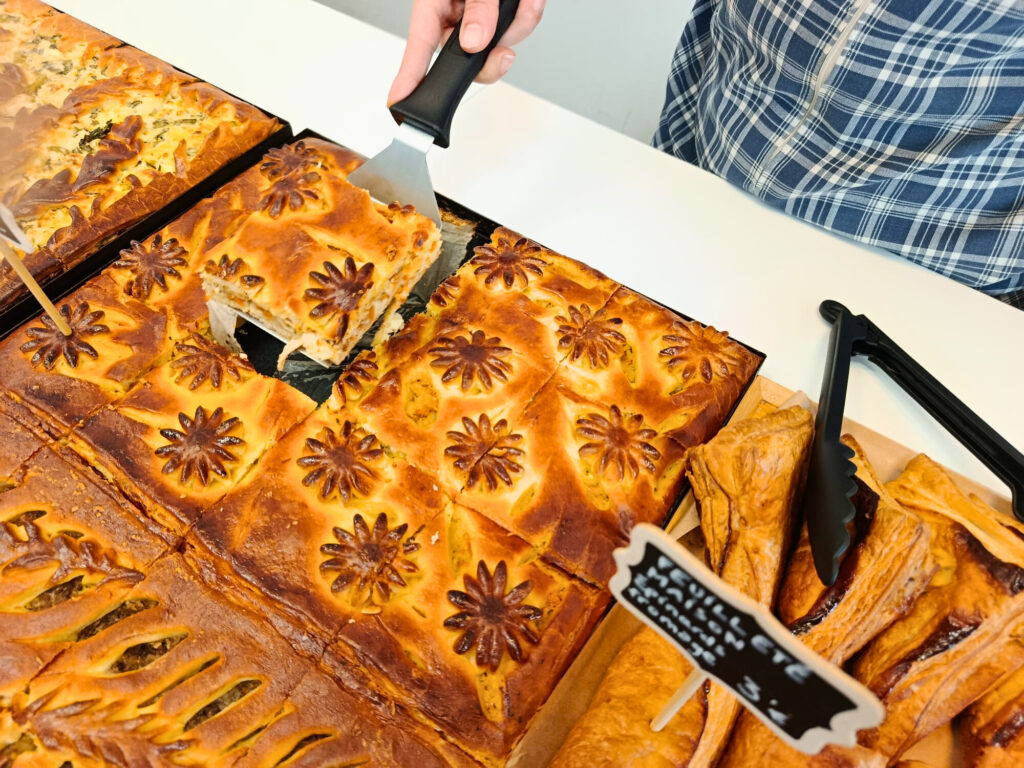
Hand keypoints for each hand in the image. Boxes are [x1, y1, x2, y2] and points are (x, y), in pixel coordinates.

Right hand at [388, 0, 544, 104]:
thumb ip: (478, 8)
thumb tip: (475, 41)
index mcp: (435, 2)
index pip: (420, 46)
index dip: (410, 76)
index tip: (400, 99)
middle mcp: (455, 15)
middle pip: (465, 60)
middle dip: (490, 60)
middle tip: (503, 55)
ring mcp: (479, 20)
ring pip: (497, 48)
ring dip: (516, 26)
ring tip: (519, 0)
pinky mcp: (500, 18)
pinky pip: (517, 30)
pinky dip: (527, 14)